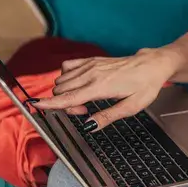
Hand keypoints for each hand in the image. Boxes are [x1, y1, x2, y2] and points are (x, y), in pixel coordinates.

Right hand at [32, 48, 179, 130]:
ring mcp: (90, 65)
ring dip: (66, 92)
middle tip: (86, 110)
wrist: (152, 65)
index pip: (68, 97)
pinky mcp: (91, 60)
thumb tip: (89, 126)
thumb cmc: (145, 85)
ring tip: (86, 99)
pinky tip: (79, 84)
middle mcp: (91, 74)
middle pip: (61, 90)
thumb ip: (108, 117)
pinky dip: (66, 77)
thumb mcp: (132, 107)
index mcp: (100, 87)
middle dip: (66, 104)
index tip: (35, 106)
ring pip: (61, 80)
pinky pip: (67, 67)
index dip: (49, 103)